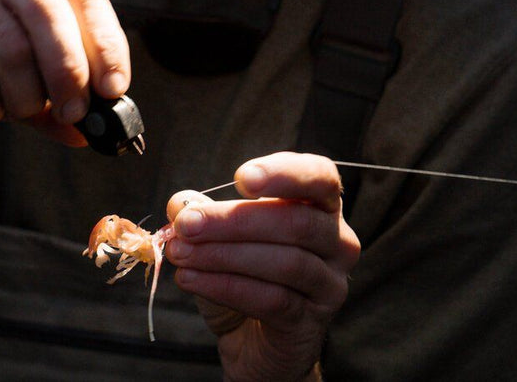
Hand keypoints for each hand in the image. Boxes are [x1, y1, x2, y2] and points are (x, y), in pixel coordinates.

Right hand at [0, 0, 129, 147]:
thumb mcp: (11, 80)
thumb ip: (50, 105)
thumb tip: (88, 138)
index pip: (85, 0)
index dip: (107, 44)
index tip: (114, 89)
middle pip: (50, 16)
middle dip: (68, 71)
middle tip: (73, 112)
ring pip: (11, 46)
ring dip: (22, 94)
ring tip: (15, 111)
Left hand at [165, 153, 358, 381]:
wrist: (255, 343)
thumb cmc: (244, 276)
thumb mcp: (218, 239)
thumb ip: (201, 215)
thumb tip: (178, 203)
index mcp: (321, 206)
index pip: (320, 177)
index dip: (284, 173)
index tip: (240, 178)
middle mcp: (338, 242)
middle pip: (296, 222)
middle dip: (234, 221)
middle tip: (186, 224)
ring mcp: (330, 284)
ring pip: (286, 263)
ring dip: (224, 255)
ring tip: (181, 254)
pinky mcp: (312, 322)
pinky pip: (273, 300)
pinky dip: (226, 287)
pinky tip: (191, 279)